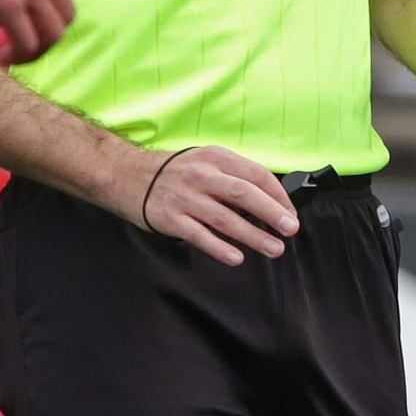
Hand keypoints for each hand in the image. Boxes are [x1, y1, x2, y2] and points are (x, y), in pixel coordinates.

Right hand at [0, 0, 74, 61]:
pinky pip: (27, 44)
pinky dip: (15, 55)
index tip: (28, 15)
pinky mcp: (8, 6)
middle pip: (65, 14)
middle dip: (43, 31)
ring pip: (52, 35)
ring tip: (9, 51)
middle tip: (18, 37)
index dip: (48, 7)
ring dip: (33, 49)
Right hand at [120, 144, 299, 266]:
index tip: (289, 212)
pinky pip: (200, 236)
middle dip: (272, 213)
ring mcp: (185, 198)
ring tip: (273, 248)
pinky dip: (220, 248)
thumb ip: (231, 175)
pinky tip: (237, 257)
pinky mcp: (171, 219)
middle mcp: (201, 175)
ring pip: (226, 219)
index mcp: (214, 158)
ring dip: (253, 236)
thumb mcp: (203, 161)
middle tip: (290, 229)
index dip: (277, 195)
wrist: (125, 175)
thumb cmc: (171, 171)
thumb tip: (267, 200)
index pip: (256, 174)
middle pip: (244, 194)